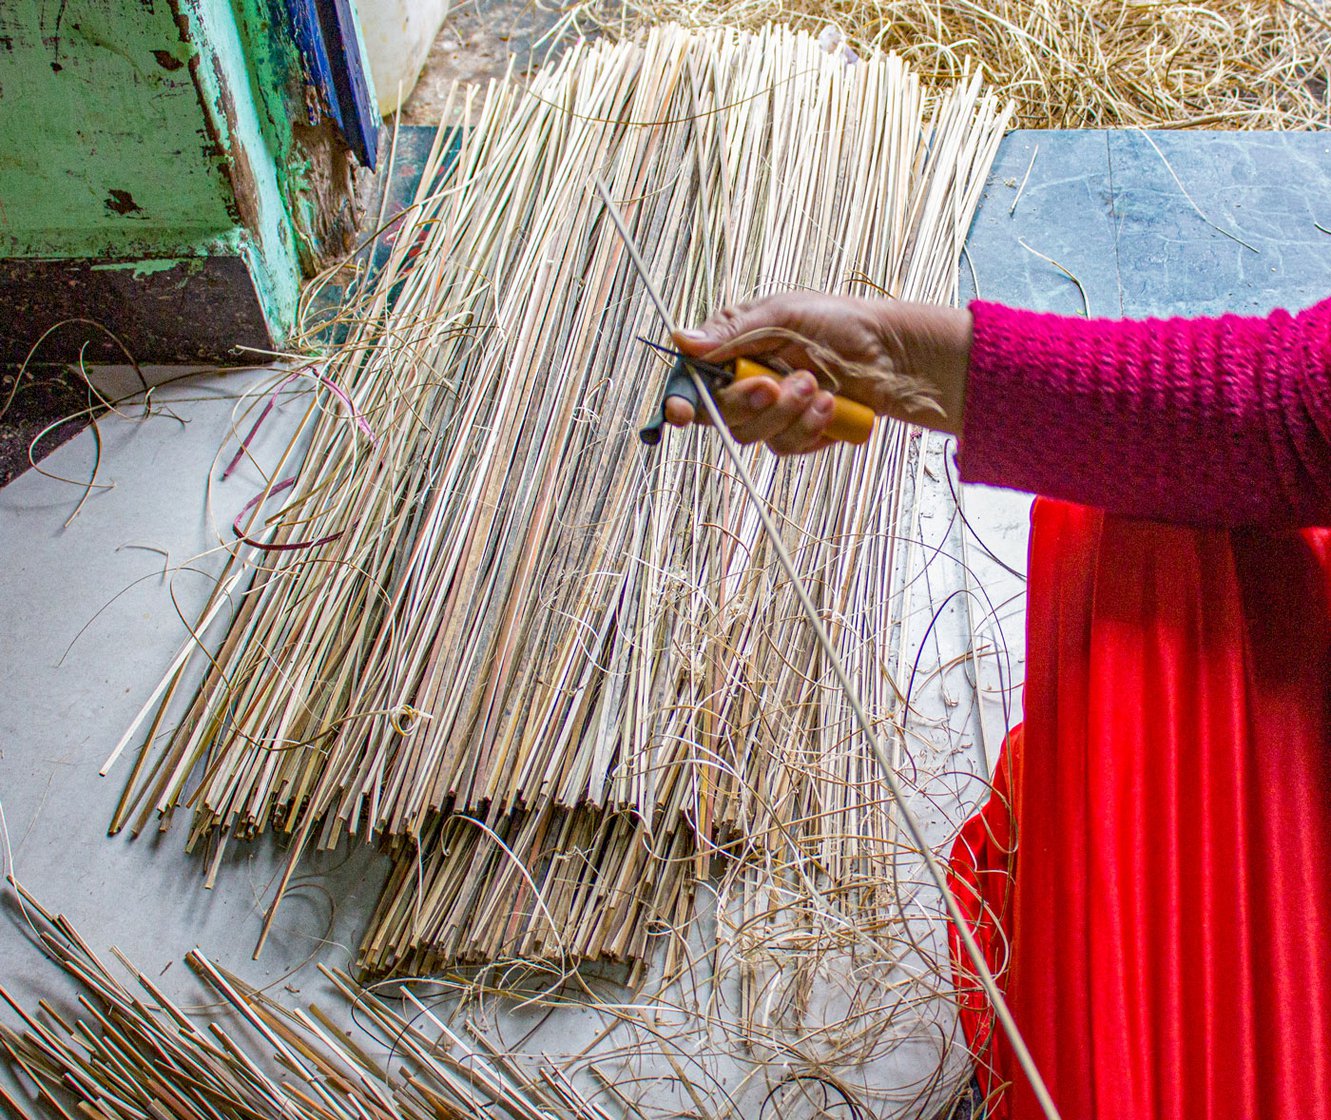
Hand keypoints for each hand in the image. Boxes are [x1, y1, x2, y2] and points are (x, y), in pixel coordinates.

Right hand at [669, 292, 972, 453]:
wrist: (892, 354)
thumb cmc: (840, 323)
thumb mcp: (784, 315)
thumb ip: (734, 333)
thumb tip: (682, 340)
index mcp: (735, 348)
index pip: (693, 380)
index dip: (682, 400)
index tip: (682, 413)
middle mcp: (747, 383)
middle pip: (720, 415)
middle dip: (750, 403)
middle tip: (779, 384)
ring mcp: (772, 412)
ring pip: (752, 435)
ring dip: (787, 414)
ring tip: (819, 388)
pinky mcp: (798, 433)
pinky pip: (786, 447)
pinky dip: (809, 429)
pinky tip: (832, 407)